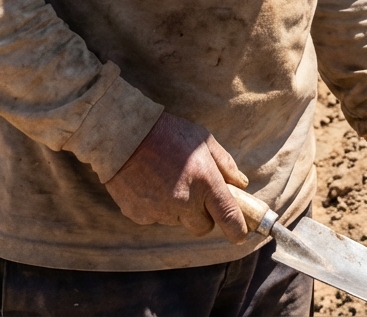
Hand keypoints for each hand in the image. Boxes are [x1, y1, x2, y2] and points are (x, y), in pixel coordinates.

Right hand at [104, 112, 249, 242]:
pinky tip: (150, 183)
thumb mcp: (204, 140)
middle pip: (203, 227)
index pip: (229, 218)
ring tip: (167, 178)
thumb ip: (225, 164)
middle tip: (195, 192)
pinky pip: (156, 217)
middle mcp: (185, 201)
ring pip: (178, 221)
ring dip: (178, 208)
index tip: (240, 234)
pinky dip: (156, 206)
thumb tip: (241, 184)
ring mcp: (161, 211)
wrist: (125, 135)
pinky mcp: (140, 216)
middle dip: (202, 214)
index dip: (238, 230)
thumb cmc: (168, 132)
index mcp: (205, 181)